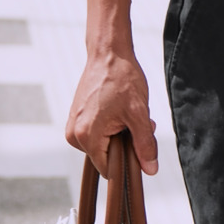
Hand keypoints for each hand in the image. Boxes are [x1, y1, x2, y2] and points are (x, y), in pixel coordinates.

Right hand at [64, 0, 159, 174]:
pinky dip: (111, 127)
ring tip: (126, 113)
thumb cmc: (122, 79)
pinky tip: (118, 111)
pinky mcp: (75, 119)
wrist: (108, 54)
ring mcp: (72, 127)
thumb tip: (150, 170)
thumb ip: (144, 144)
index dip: (127, 161)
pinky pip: (96, 134)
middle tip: (134, 120)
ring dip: (119, 135)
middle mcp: (74, 135)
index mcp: (86, 136)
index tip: (139, 143)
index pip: (109, 169)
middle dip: (125, 144)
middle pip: (105, 157)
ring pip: (103, 145)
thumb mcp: (139, 113)